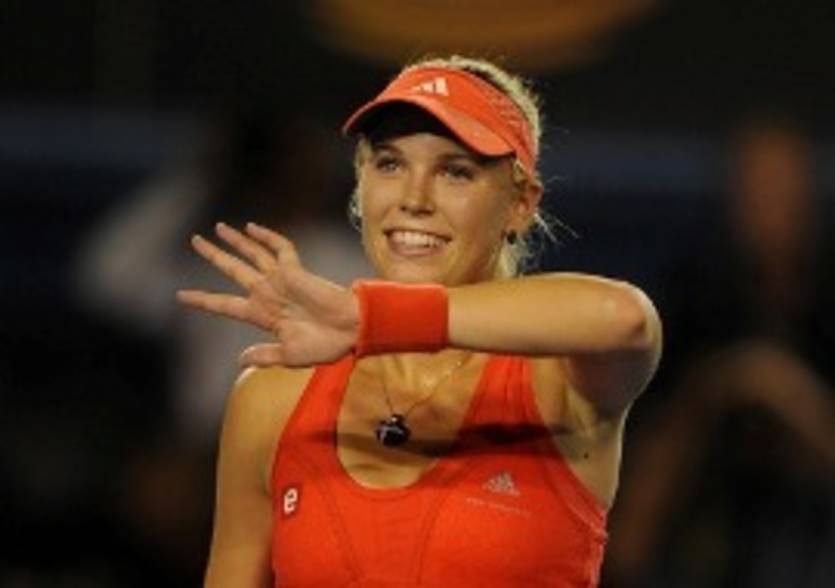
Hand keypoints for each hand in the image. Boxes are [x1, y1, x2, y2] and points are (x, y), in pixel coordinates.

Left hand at [177, 222, 359, 366]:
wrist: (351, 331)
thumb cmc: (325, 345)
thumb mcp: (290, 356)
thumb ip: (265, 355)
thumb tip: (239, 360)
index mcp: (263, 315)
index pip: (224, 304)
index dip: (203, 299)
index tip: (180, 295)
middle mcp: (268, 293)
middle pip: (234, 269)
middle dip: (214, 255)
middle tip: (195, 241)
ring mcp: (282, 280)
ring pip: (252, 254)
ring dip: (235, 241)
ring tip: (217, 227)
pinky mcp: (296, 270)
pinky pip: (280, 248)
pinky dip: (267, 237)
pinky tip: (252, 228)